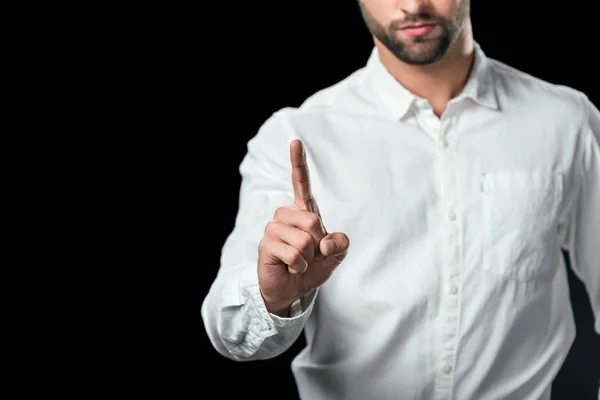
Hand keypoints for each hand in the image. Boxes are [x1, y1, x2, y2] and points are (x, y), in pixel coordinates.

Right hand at [257, 139, 349, 316]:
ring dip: (308, 258)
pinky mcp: (265, 245)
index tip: (295, 142)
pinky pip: (294, 254)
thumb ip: (340, 244)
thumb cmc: (312, 267)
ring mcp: (273, 228)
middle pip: (311, 220)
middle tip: (309, 254)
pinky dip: (298, 266)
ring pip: (303, 240)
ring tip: (298, 262)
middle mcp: (285, 215)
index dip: (298, 163)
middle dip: (317, 243)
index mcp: (303, 211)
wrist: (291, 290)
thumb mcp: (335, 255)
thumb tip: (325, 241)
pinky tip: (290, 268)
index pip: (301, 183)